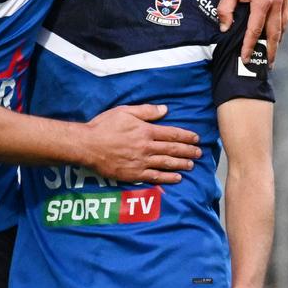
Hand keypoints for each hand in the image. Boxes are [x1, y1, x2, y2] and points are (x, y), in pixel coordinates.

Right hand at [82, 104, 200, 184]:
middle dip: (188, 151)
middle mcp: (146, 147)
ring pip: (166, 164)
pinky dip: (168, 178)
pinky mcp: (134, 174)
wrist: (87, 145)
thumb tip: (165, 109)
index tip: (196, 138)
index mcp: (146, 131)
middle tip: (199, 153)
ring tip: (192, 165)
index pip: (171, 134)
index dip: (186, 136)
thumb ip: (146, 111)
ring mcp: (141, 162)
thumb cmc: (104, 126)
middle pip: (172, 150)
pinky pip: (155, 177)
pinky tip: (177, 178)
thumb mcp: (125, 111)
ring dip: (181, 164)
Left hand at [218, 0, 287, 63]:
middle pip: (274, 33)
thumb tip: (224, 29)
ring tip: (271, 53)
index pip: (255, 30)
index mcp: (262, 0)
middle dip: (270, 51)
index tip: (246, 58)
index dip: (250, 46)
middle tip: (267, 64)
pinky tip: (276, 35)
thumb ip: (226, 10)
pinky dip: (282, 28)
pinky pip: (286, 17)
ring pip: (283, 26)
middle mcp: (277, 0)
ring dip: (277, 41)